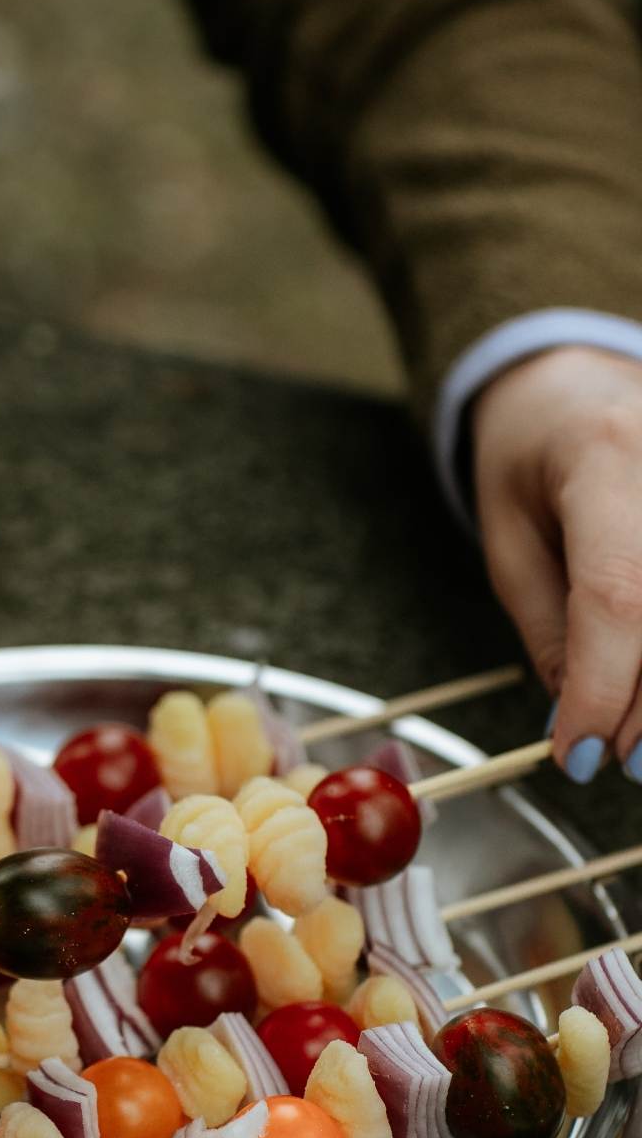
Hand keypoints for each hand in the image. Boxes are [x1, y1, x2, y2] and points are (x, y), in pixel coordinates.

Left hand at [474, 345, 641, 783]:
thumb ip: (549, 627)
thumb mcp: (509, 538)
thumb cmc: (529, 456)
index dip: (602, 687)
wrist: (576, 379)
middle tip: (613, 758)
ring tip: (637, 738)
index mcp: (603, 457)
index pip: (617, 594)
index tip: (575, 753)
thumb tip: (575, 718)